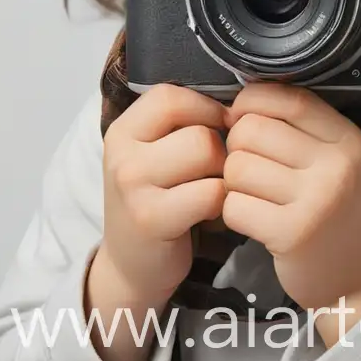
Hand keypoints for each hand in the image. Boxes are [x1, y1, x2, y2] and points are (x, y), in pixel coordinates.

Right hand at [95, 83, 228, 308]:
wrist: (131, 264)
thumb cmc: (157, 198)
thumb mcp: (154, 153)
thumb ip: (181, 122)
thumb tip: (238, 101)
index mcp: (123, 130)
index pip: (170, 96)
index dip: (205, 107)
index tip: (218, 126)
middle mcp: (122, 155)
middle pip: (198, 130)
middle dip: (220, 149)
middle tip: (213, 171)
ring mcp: (133, 187)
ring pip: (207, 154)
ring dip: (222, 174)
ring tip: (211, 188)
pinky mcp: (151, 219)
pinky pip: (211, 193)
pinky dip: (220, 202)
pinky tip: (209, 212)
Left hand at [222, 83, 360, 340]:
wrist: (355, 280)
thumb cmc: (334, 212)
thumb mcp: (334, 161)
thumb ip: (298, 128)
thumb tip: (241, 101)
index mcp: (347, 138)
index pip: (290, 99)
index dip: (253, 100)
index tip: (239, 114)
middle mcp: (336, 165)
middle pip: (253, 129)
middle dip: (236, 145)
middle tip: (247, 166)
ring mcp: (317, 200)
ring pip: (238, 167)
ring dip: (233, 182)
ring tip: (252, 194)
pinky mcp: (292, 233)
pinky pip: (234, 205)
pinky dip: (233, 211)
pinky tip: (252, 219)